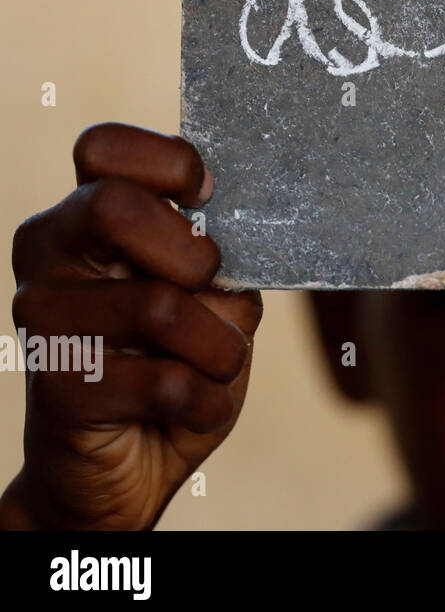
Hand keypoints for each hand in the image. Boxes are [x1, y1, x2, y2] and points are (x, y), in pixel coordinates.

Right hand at [2, 124, 261, 528]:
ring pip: (162, 307)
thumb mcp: (213, 294)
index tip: (208, 197)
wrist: (133, 464)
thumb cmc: (178, 360)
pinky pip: (170, 383)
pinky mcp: (58, 389)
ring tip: (209, 364)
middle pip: (115, 206)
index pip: (102, 147)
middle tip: (208, 288)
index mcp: (84, 216)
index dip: (170, 163)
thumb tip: (234, 224)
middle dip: (194, 256)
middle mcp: (48, 256)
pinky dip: (209, 401)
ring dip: (220, 348)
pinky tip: (189, 407)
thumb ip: (218, 252)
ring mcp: (42, 321)